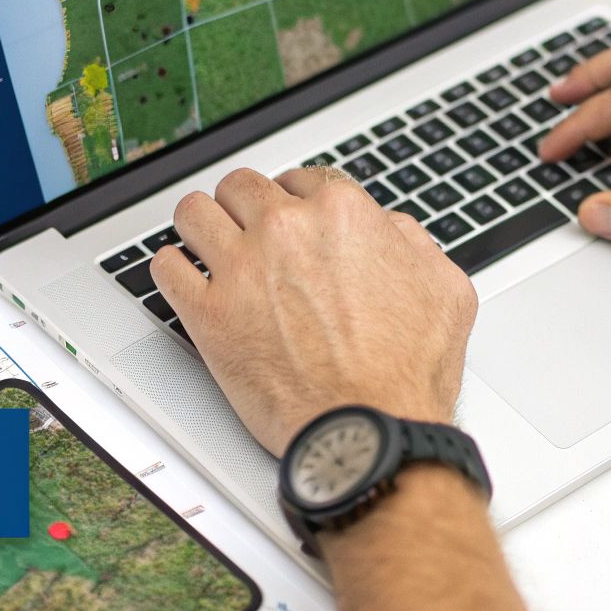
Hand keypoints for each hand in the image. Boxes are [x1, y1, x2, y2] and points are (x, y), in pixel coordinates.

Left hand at [148, 167, 477, 454]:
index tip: (287, 220)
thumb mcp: (445, 291)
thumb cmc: (406, 373)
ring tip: (206, 245)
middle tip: (247, 233)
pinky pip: (165, 268)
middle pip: (240, 187)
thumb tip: (393, 231)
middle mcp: (286, 229)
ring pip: (193, 213)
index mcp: (342, 213)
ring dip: (201, 226)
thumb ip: (414, 245)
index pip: (298, 179)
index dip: (293, 201)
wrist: (369, 430)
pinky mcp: (208, 313)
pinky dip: (172, 271)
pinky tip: (185, 280)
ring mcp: (242, 268)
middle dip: (244, 207)